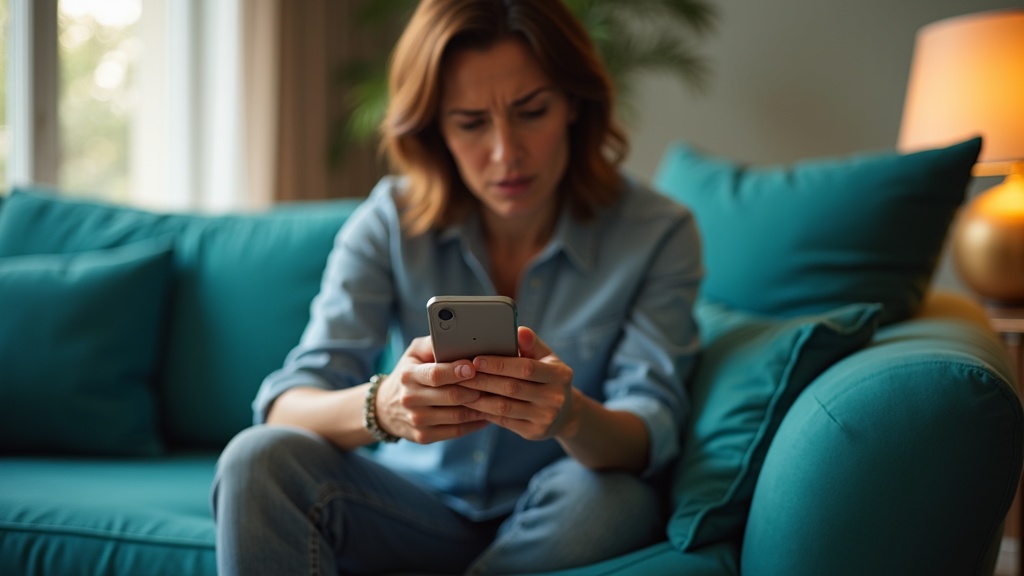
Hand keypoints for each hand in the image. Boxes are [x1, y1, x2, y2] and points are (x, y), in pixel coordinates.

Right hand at [373, 336, 489, 443]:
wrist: (385, 408)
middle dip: (475, 389)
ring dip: (479, 407)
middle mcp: (410, 399)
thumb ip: (433, 344)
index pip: (435, 374)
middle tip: (493, 383)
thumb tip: (456, 334)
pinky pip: (456, 431)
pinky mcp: (424, 436)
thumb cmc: (408, 374)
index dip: (456, 371)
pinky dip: (475, 423)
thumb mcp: (414, 354)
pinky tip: (486, 414)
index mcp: (408, 375)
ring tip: (494, 397)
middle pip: (450, 396)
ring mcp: (417, 420)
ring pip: (457, 416)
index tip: (473, 367)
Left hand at [459, 327, 578, 440]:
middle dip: (483, 380)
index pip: (526, 368)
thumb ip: (532, 344)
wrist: (564, 414)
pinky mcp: (533, 432)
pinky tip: (470, 403)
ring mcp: (544, 418)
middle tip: (460, 374)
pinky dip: (484, 411)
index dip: (500, 364)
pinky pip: (503, 421)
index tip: (476, 360)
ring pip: (504, 407)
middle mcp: (555, 398)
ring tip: (460, 388)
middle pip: (512, 388)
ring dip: (478, 397)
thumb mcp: (547, 359)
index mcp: (560, 375)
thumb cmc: (548, 377)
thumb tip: (519, 330)